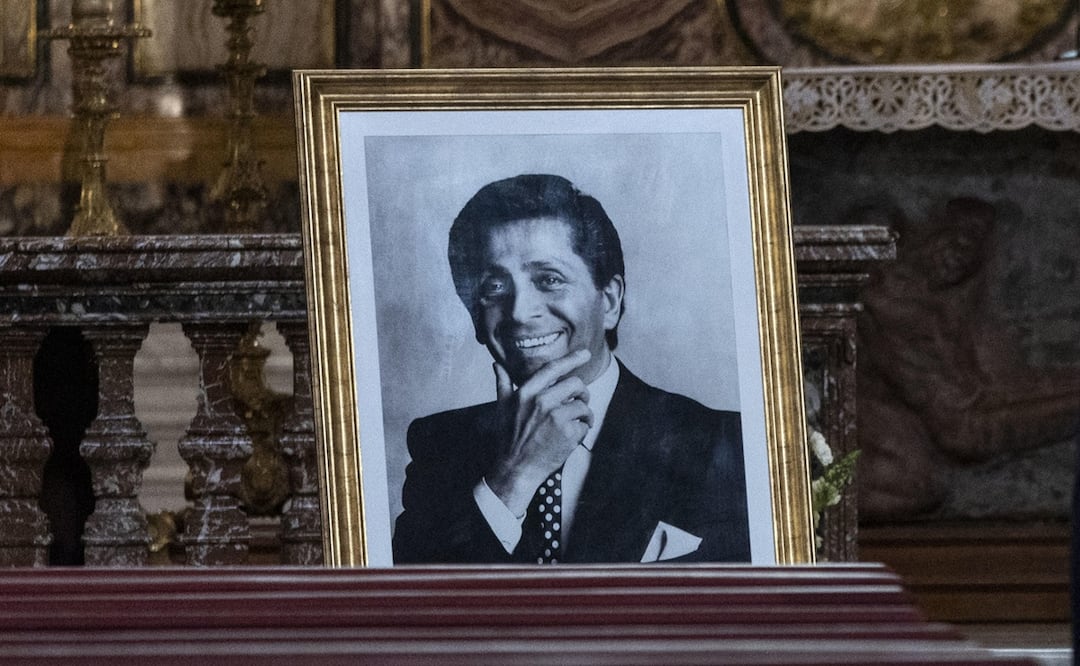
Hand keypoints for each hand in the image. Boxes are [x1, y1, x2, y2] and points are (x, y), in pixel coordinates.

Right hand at [486, 349, 592, 516]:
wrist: (516, 470)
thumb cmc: (508, 439)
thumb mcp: (501, 408)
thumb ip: (502, 384)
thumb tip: (496, 365)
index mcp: (526, 393)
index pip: (553, 369)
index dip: (572, 359)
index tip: (585, 354)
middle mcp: (541, 401)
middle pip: (576, 384)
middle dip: (582, 393)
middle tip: (580, 402)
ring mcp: (556, 417)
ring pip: (583, 405)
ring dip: (584, 415)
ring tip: (576, 423)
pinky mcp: (568, 434)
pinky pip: (585, 425)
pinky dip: (583, 431)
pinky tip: (572, 438)